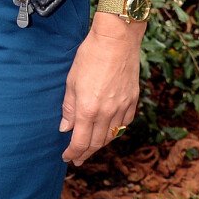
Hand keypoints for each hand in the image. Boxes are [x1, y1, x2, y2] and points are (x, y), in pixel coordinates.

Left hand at [59, 15, 141, 165]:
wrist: (117, 39)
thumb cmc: (90, 56)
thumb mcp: (71, 81)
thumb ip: (69, 108)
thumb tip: (65, 128)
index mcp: (88, 109)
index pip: (80, 141)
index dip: (73, 153)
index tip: (67, 157)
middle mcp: (106, 113)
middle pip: (96, 143)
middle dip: (85, 153)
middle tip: (78, 159)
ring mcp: (122, 107)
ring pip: (111, 135)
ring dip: (100, 145)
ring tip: (91, 148)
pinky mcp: (133, 100)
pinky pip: (124, 123)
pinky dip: (115, 132)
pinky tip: (109, 132)